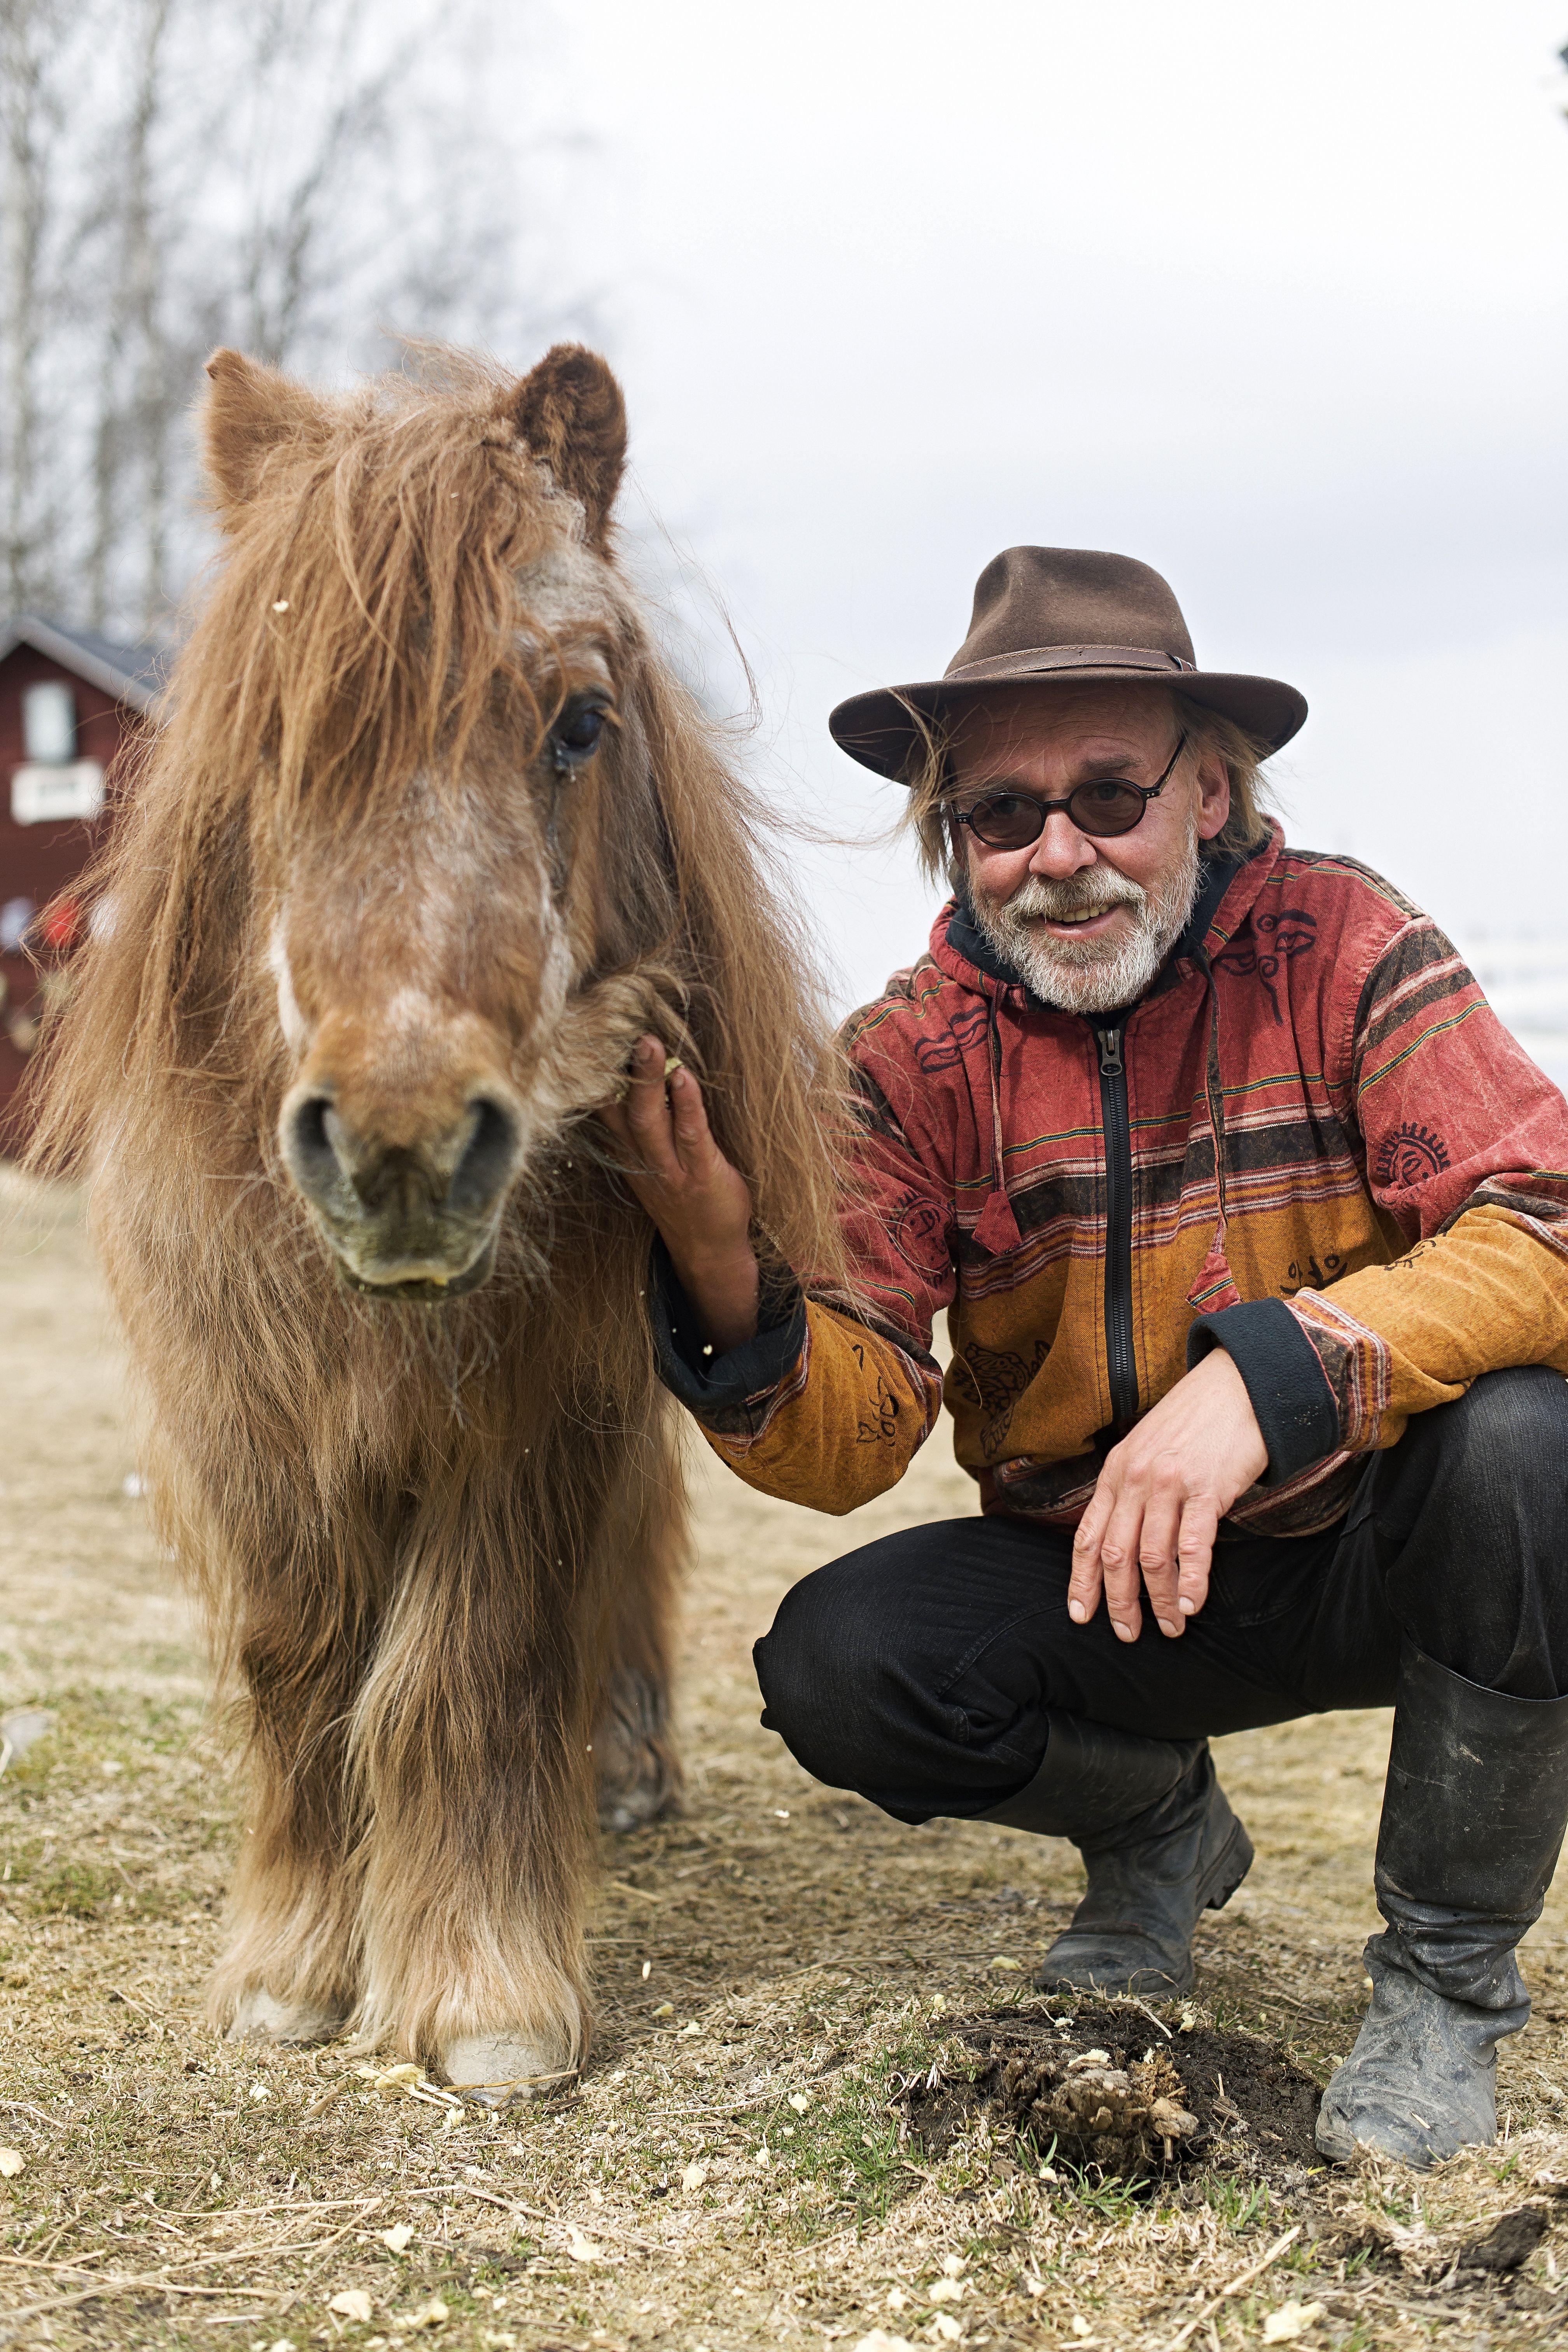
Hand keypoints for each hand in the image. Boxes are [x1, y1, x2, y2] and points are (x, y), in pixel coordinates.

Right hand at [596, 1035, 759, 1354]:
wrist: (708, 1251)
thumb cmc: (684, 1199)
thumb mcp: (649, 1164)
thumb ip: (637, 1130)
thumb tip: (629, 1081)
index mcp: (628, 1152)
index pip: (604, 1109)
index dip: (594, 1077)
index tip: (587, 1040)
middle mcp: (642, 1158)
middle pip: (624, 1110)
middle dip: (621, 1071)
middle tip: (622, 1031)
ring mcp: (670, 1168)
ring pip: (650, 1121)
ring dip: (648, 1082)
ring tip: (648, 1044)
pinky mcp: (700, 1174)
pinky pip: (690, 1135)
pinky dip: (687, 1105)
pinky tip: (684, 1077)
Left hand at [1069, 1349, 1267, 1643]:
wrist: (1237, 1385)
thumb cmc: (1194, 1421)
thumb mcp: (1147, 1449)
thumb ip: (1132, 1489)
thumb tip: (1124, 1538)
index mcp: (1116, 1472)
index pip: (1087, 1536)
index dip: (1082, 1581)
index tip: (1081, 1615)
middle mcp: (1135, 1479)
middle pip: (1114, 1555)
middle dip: (1118, 1602)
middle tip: (1127, 1633)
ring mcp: (1169, 1484)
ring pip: (1151, 1558)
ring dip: (1160, 1600)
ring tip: (1170, 1626)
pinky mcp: (1206, 1489)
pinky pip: (1192, 1545)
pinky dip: (1191, 1580)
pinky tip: (1193, 1605)